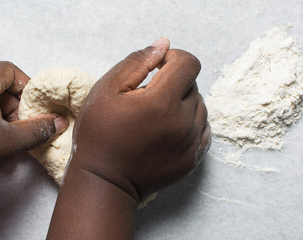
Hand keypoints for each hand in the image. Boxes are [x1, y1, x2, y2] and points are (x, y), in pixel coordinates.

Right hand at [68, 38, 209, 201]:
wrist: (105, 182)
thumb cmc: (100, 134)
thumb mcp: (107, 90)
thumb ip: (137, 62)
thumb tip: (164, 45)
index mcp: (163, 101)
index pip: (189, 63)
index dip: (172, 59)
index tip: (156, 69)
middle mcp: (184, 122)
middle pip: (193, 84)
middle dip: (173, 83)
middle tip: (146, 98)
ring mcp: (191, 143)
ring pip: (199, 106)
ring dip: (182, 103)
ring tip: (155, 115)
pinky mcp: (193, 159)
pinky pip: (203, 129)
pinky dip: (189, 123)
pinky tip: (167, 129)